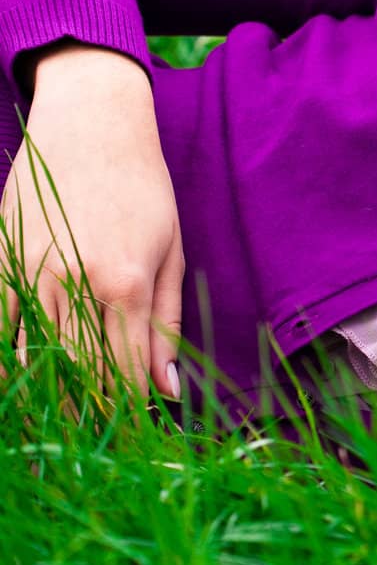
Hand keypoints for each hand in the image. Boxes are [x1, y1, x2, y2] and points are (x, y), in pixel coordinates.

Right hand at [1, 49, 184, 398]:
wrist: (92, 127)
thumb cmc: (144, 189)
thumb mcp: (172, 252)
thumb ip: (168, 324)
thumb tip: (169, 390)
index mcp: (125, 282)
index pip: (127, 369)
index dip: (133, 407)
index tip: (139, 428)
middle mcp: (75, 283)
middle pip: (79, 372)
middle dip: (93, 412)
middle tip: (103, 437)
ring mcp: (32, 273)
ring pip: (34, 357)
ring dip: (50, 395)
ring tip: (65, 424)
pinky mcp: (2, 262)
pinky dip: (9, 361)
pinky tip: (22, 385)